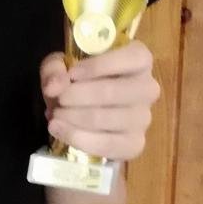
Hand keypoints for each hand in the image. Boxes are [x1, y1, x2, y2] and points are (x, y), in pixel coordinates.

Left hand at [39, 41, 161, 161]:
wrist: (80, 109)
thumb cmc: (77, 79)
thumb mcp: (61, 65)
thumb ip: (54, 69)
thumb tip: (54, 87)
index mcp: (139, 60)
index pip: (132, 59)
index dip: (100, 66)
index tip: (72, 74)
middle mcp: (148, 88)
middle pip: (116, 92)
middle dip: (80, 96)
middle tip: (59, 99)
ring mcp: (144, 118)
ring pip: (110, 119)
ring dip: (76, 117)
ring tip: (55, 114)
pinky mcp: (135, 144)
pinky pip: (109, 145)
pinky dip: (78, 138)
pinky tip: (59, 129)